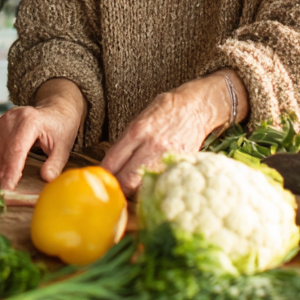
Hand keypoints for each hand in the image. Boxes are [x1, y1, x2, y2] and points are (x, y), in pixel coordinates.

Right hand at [0, 79, 85, 190]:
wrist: (55, 112)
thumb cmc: (60, 129)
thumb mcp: (64, 148)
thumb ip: (55, 164)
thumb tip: (46, 178)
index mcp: (31, 121)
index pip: (17, 150)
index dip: (11, 171)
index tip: (7, 188)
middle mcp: (14, 118)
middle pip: (4, 151)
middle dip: (4, 173)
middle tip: (9, 188)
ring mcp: (4, 118)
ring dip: (1, 164)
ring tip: (14, 171)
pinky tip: (8, 159)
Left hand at [102, 70, 247, 195]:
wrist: (196, 106)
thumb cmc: (166, 110)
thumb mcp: (140, 119)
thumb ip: (126, 142)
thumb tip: (112, 164)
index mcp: (137, 131)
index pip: (112, 161)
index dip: (105, 175)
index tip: (102, 181)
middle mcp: (151, 146)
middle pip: (126, 181)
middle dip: (119, 189)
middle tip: (116, 192)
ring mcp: (167, 158)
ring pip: (144, 187)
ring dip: (136, 193)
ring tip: (133, 192)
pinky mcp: (180, 165)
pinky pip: (162, 184)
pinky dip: (155, 189)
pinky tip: (152, 188)